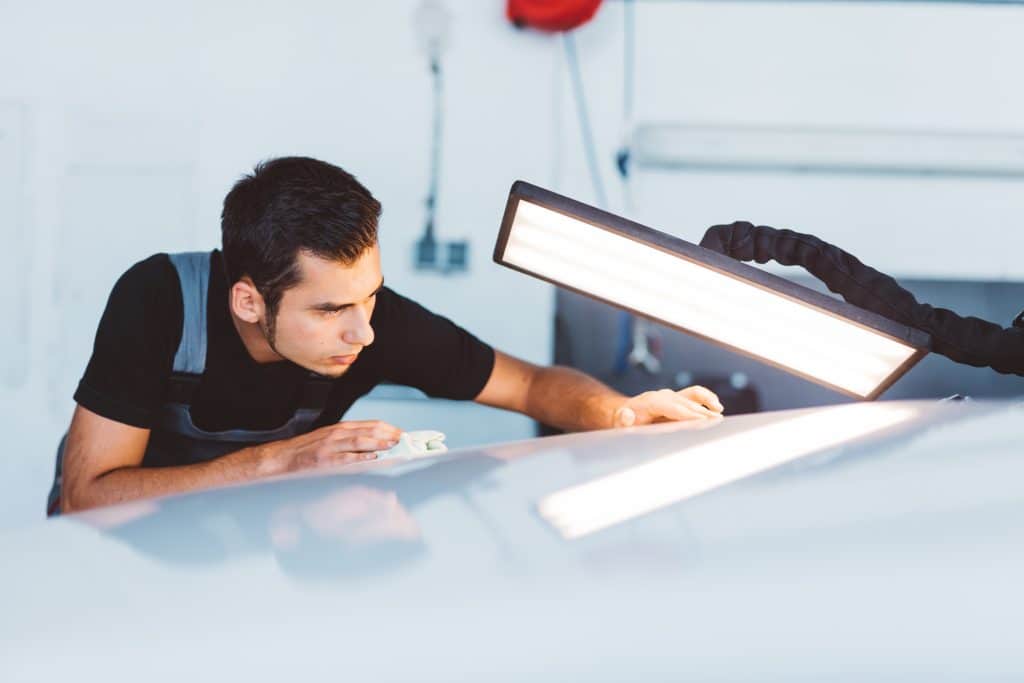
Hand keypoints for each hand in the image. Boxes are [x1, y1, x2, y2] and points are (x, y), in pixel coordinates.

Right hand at [261, 420, 402, 474]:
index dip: (388, 428)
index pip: (370, 424)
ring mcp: (331, 445)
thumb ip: (351, 441)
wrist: (282, 456)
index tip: (401, 433)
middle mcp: (338, 433)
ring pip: (360, 440)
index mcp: (341, 428)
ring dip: (379, 443)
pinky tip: (373, 458)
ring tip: (393, 445)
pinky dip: (361, 457)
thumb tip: (375, 446)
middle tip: (404, 439)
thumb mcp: (330, 439)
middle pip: (368, 430)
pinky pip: (346, 457)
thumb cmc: (307, 449)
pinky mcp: (325, 459)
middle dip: (388, 434)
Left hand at [612, 386, 723, 427]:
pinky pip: (695, 395)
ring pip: (693, 394)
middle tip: (715, 422)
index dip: (687, 414)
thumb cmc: (624, 422)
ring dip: (707, 401)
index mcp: (651, 401)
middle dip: (701, 412)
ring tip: (719, 413)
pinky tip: (716, 408)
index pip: (673, 407)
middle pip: (686, 402)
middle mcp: (663, 395)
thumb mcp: (620, 424)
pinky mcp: (678, 399)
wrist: (625, 414)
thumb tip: (626, 414)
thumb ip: (623, 420)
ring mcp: (672, 396)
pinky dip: (707, 399)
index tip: (701, 421)